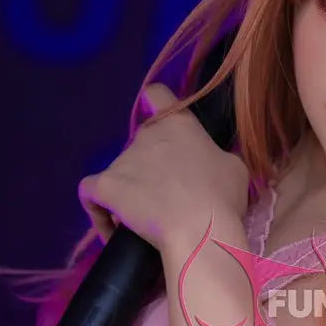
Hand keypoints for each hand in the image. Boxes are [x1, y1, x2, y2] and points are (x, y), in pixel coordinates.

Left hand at [78, 81, 249, 252]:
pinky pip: (90, 194)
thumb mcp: (235, 169)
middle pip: (141, 143)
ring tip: (146, 223)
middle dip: (150, 166)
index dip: (156, 105)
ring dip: (130, 193)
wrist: (198, 230)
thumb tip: (209, 165)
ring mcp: (122, 160)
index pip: (157, 95)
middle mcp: (147, 136)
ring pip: (120, 173)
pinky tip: (113, 227)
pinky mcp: (106, 186)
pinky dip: (99, 210)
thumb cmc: (222, 199)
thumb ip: (216, 157)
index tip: (162, 125)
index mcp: (179, 125)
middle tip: (168, 196)